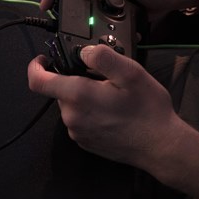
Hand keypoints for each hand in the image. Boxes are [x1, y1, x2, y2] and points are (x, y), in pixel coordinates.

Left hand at [27, 44, 177, 168]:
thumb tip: (84, 51)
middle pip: (59, 89)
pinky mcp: (84, 141)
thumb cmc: (148, 111)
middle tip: (101, 78)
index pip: (37, 81)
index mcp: (78, 96)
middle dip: (74, 79)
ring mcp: (77, 131)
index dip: (36, 66)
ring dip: (83, 96)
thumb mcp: (131, 73)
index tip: (44, 58)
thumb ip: (103, 57)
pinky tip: (111, 111)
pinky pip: (79, 118)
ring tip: (111, 96)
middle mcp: (71, 115)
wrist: (162, 147)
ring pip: (70, 104)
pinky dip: (89, 111)